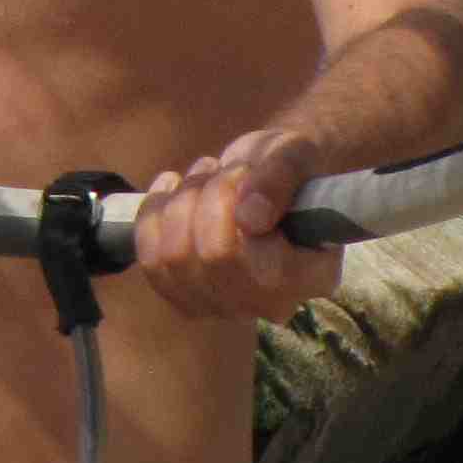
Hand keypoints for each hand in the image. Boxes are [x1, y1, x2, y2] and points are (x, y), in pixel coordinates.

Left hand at [133, 127, 339, 322]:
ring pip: (173, 260)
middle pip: (208, 259)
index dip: (226, 205)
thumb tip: (249, 219)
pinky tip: (171, 189)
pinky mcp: (193, 298)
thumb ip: (277, 181)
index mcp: (311, 275)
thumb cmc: (288, 163)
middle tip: (219, 168)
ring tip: (201, 177)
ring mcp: (230, 307)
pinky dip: (152, 217)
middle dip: (202, 197)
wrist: (268, 173)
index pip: (252, 259)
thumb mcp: (292, 155)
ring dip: (178, 203)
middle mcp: (273, 303)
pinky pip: (152, 262)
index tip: (241, 171)